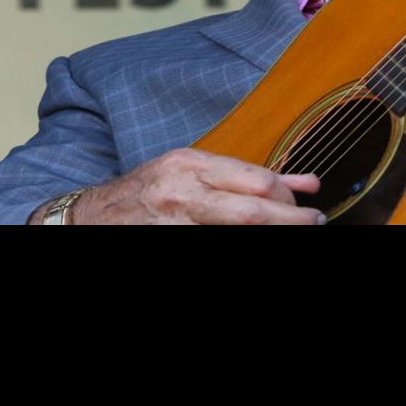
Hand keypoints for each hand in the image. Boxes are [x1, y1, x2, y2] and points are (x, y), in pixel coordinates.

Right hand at [66, 148, 324, 224]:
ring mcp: (176, 222)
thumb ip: (246, 177)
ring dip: (271, 230)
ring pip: (238, 228)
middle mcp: (183, 192)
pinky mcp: (172, 239)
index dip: (288, 197)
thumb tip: (304, 184)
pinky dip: (241, 239)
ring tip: (291, 231)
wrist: (93, 218)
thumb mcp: (192, 172)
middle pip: (252, 209)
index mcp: (190, 165)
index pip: (255, 180)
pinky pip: (216, 240)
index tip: (306, 206)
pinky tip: (256, 239)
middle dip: (290, 219)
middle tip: (312, 224)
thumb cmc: (145, 193)